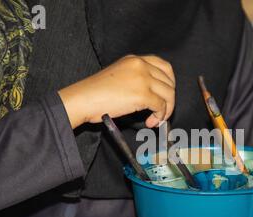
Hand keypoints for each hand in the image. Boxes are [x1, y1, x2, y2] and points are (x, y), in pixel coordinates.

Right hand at [58, 55, 175, 128]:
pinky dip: (159, 116)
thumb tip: (154, 95)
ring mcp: (143, 79)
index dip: (170, 82)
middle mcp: (141, 65)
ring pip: (168, 94)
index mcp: (135, 59)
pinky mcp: (142, 94)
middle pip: (169, 82)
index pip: (164, 66)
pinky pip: (160, 106)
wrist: (83, 99)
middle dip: (169, 99)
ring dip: (165, 110)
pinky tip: (150, 121)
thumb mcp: (119, 76)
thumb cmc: (95, 93)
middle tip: (161, 111)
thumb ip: (137, 79)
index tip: (166, 94)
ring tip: (155, 119)